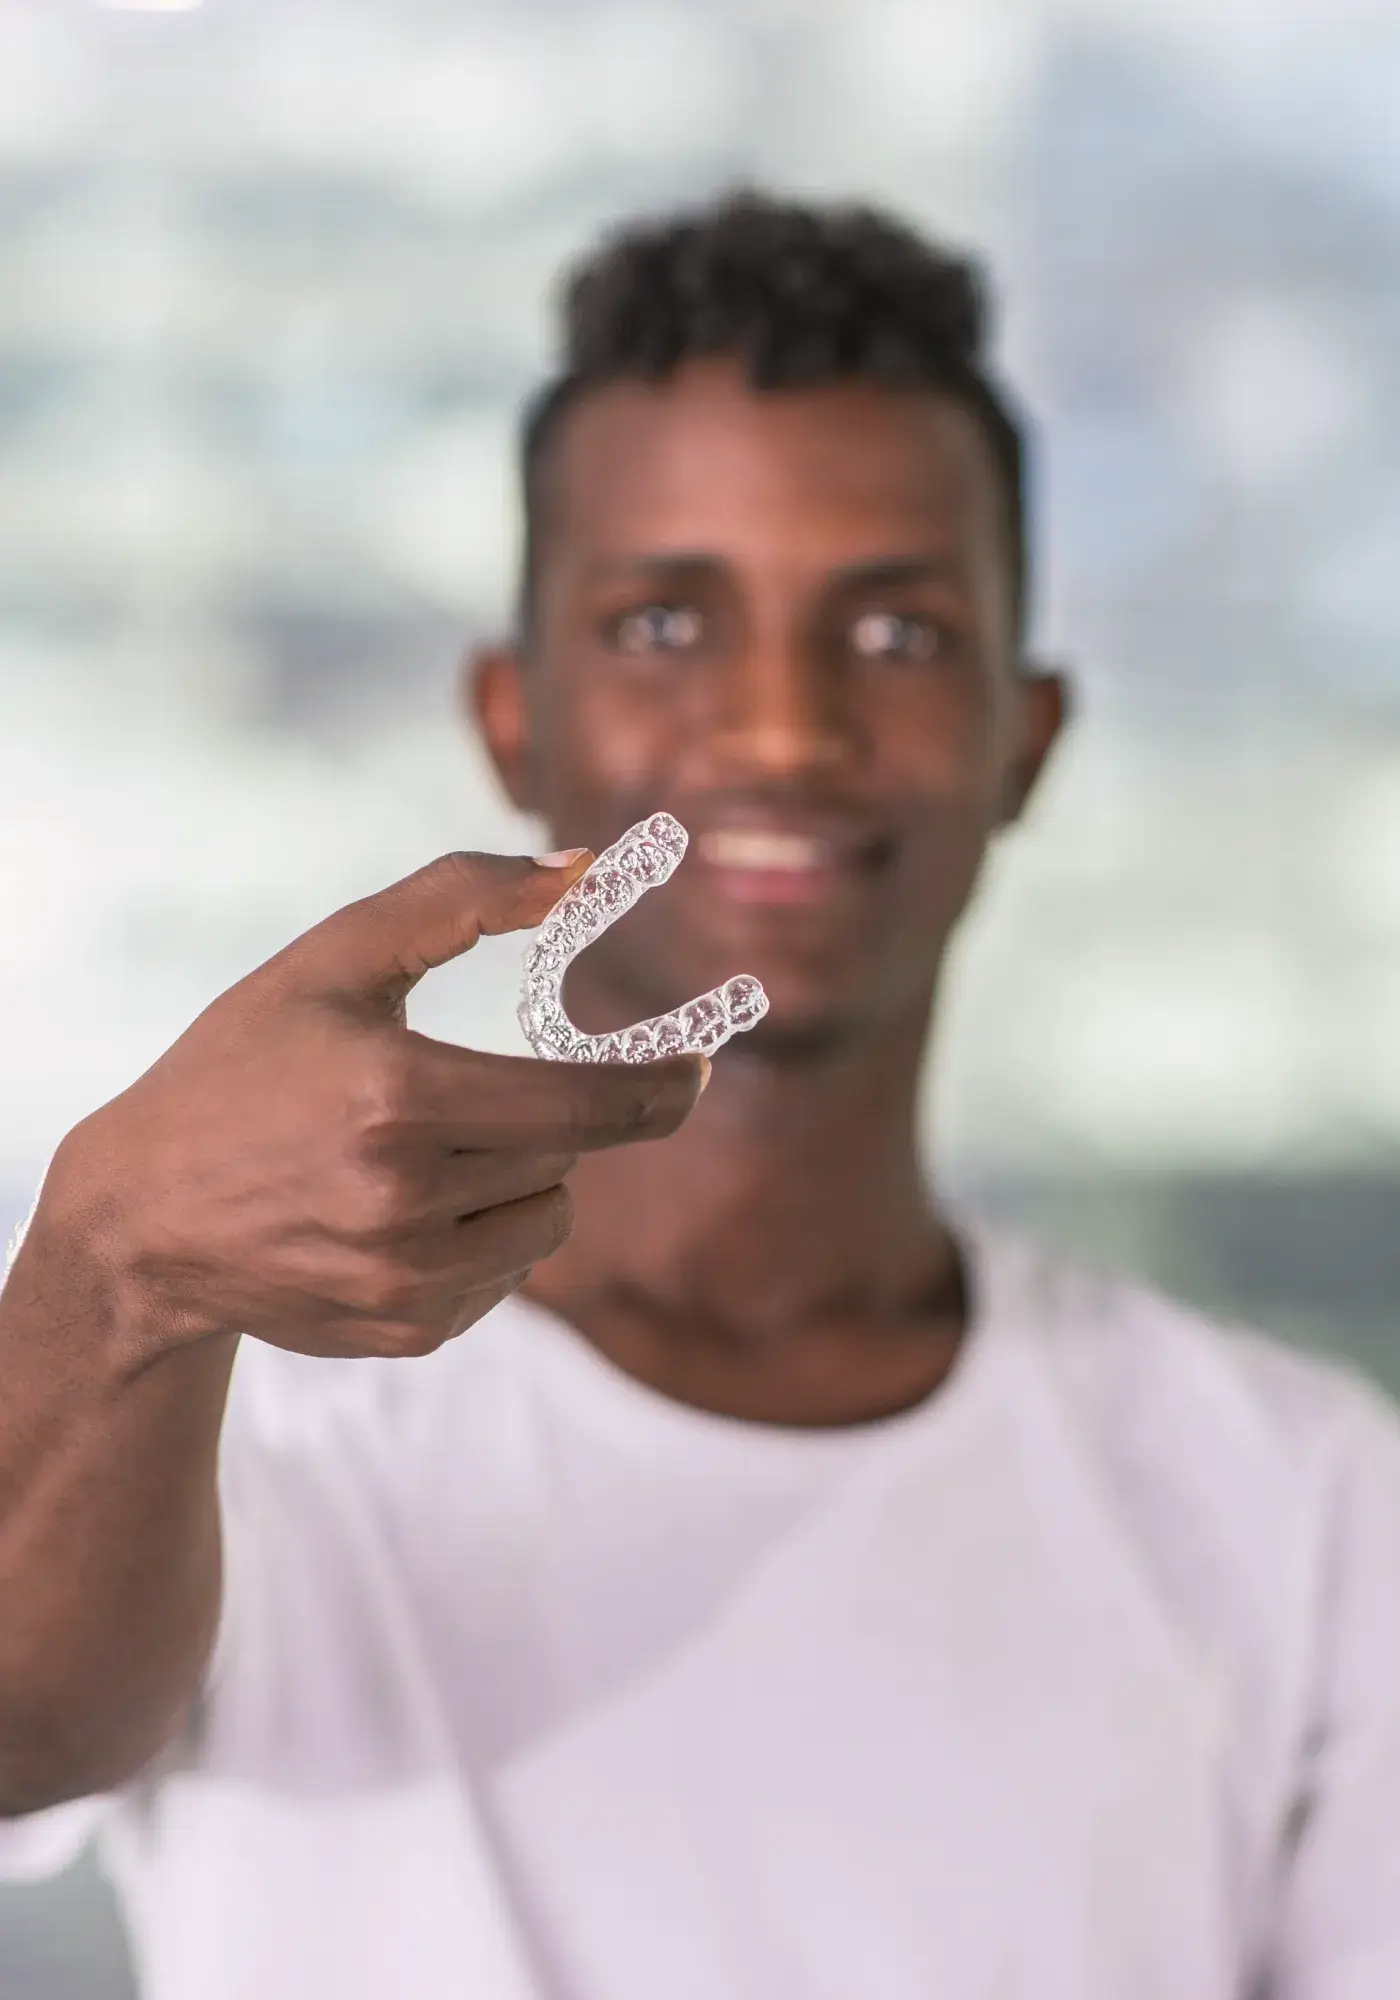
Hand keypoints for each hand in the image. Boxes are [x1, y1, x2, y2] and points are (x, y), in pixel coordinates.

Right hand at [41, 851, 705, 1366]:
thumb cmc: (242, 1066)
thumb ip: (462, 897)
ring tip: (426, 1156)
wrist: (142, 1216)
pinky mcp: (408, 1332)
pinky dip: (483, 1237)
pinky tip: (401, 1213)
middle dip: (542, 1118)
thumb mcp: (333, 959)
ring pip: (548, 1222)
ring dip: (522, 1180)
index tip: (699, 1068)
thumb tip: (589, 869)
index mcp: (397, 1099)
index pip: (587, 1105)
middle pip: (567, 1157)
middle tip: (466, 1097)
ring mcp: (407, 1281)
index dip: (663, 1086)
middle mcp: (406, 1202)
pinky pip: (507, 1277)